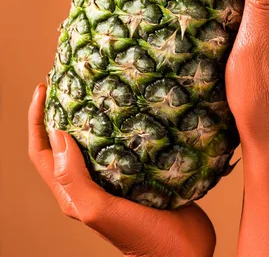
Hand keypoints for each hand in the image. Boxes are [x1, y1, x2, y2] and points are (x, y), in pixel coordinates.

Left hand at [28, 84, 215, 256]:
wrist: (182, 251)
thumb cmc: (139, 237)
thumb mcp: (98, 209)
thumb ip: (73, 178)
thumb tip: (58, 134)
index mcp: (72, 193)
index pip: (42, 152)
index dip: (36, 120)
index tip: (42, 88)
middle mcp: (90, 182)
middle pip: (66, 141)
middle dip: (63, 109)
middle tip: (72, 79)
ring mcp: (115, 176)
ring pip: (97, 138)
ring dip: (94, 112)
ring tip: (101, 85)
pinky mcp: (140, 171)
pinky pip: (126, 141)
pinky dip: (124, 122)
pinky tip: (135, 105)